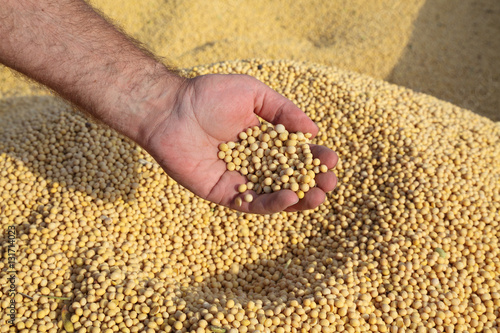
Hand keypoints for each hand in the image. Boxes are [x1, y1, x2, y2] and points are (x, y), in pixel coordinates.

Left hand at [140, 74, 337, 213]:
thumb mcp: (253, 93)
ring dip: (299, 198)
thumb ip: (283, 110)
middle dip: (312, 182)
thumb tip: (313, 131)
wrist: (171, 109)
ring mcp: (239, 179)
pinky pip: (251, 203)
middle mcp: (253, 162)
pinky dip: (272, 203)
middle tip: (330, 183)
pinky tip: (291, 197)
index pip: (294, 154)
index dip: (314, 158)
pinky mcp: (223, 193)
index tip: (332, 160)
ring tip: (319, 196)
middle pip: (288, 177)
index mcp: (261, 140)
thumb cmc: (208, 96)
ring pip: (274, 195)